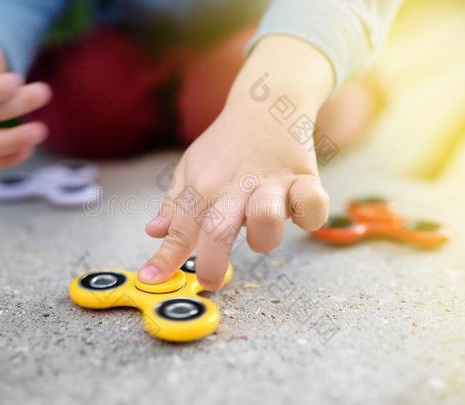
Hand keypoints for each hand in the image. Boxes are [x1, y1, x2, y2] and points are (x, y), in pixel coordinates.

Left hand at [142, 36, 334, 289]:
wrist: (266, 101)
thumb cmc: (226, 144)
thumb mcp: (192, 167)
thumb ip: (176, 204)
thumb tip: (155, 233)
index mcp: (204, 185)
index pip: (181, 229)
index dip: (164, 259)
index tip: (151, 279)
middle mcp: (235, 187)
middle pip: (218, 230)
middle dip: (211, 263)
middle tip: (210, 281)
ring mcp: (271, 183)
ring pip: (266, 219)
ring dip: (263, 238)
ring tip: (259, 233)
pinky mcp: (304, 179)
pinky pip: (313, 206)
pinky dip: (309, 216)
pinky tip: (298, 213)